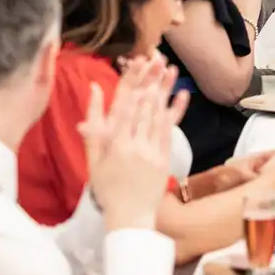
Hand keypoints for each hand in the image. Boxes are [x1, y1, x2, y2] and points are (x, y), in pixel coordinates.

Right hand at [82, 55, 185, 231]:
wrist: (129, 215)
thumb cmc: (106, 188)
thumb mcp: (93, 159)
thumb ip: (93, 129)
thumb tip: (94, 98)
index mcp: (115, 146)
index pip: (124, 110)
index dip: (132, 86)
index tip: (137, 67)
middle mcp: (135, 146)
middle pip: (144, 108)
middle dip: (150, 81)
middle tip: (157, 60)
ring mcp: (153, 152)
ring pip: (159, 116)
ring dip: (165, 90)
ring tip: (169, 69)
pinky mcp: (165, 157)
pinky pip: (171, 130)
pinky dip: (177, 111)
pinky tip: (181, 94)